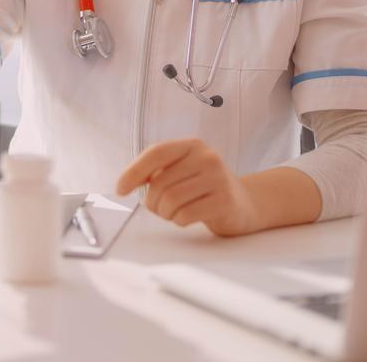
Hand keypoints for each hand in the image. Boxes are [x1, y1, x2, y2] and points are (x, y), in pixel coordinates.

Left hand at [116, 139, 262, 236]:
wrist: (245, 203)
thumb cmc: (205, 187)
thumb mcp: (182, 171)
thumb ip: (157, 171)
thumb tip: (127, 182)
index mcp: (192, 145)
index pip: (156, 153)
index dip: (133, 172)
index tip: (120, 189)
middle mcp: (207, 157)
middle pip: (160, 183)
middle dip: (152, 202)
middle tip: (159, 208)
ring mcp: (218, 178)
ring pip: (171, 201)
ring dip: (165, 213)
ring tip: (174, 212)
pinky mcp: (224, 201)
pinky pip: (185, 215)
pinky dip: (179, 221)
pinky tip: (188, 217)